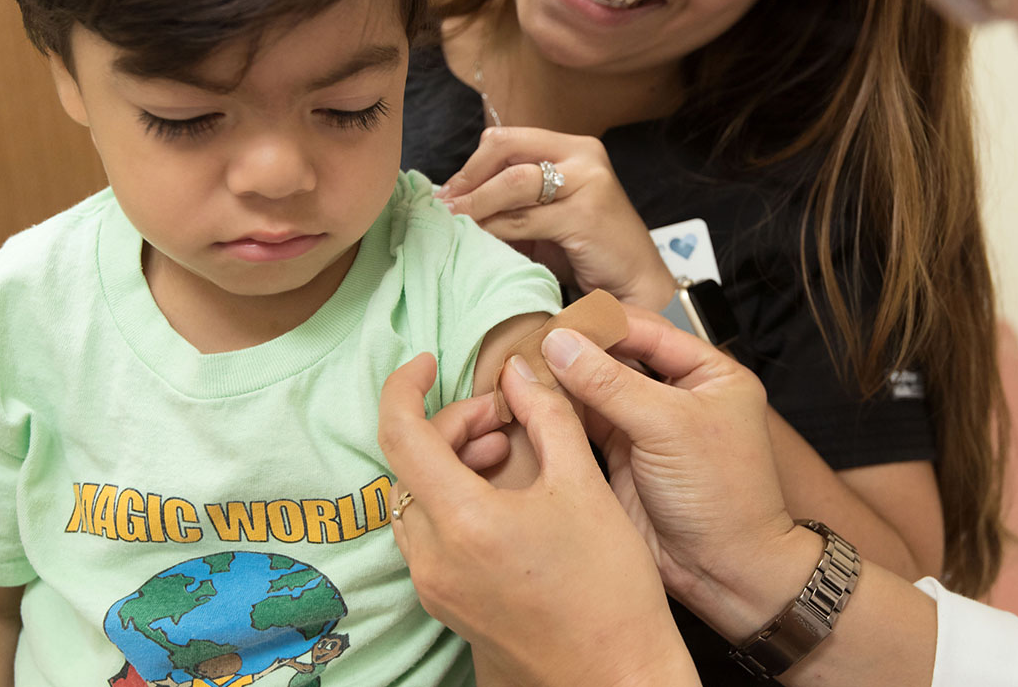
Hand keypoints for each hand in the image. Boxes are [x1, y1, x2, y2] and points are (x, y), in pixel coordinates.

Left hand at [378, 353, 693, 686]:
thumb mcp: (584, 485)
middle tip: (504, 418)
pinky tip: (500, 495)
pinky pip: (428, 533)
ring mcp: (434, 586)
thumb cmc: (610, 590)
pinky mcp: (445, 604)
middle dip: (452, 426)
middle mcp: (433, 558)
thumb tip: (519, 372)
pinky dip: (452, 499)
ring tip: (506, 451)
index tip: (425, 362)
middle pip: (410, 464)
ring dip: (451, 462)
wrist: (617, 678)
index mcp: (463, 522)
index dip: (404, 386)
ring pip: (416, 499)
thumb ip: (546, 416)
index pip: (400, 434)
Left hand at [435, 127, 674, 308]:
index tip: (448, 192)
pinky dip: (494, 228)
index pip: (508, 139)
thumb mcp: (547, 215)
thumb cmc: (587, 250)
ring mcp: (588, 182)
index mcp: (573, 147)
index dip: (472, 164)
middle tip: (444, 206)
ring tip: (453, 222)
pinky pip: (524, 219)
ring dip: (475, 205)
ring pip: (513, 183)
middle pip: (506, 151)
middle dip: (468, 179)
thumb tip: (455, 199)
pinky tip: (479, 239)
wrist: (635, 282)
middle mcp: (583, 155)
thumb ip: (513, 200)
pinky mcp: (586, 214)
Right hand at [540, 310, 819, 638]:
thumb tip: (561, 344)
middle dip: (576, 352)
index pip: (646, 330)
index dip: (601, 325)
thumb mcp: (668, 427)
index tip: (556, 323)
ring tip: (523, 370)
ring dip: (562, 381)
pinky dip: (559, 413)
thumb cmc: (725, 499)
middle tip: (531, 345)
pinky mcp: (622, 455)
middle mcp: (678, 393)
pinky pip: (584, 423)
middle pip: (617, 356)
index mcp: (709, 372)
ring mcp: (648, 425)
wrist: (725, 573)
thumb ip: (610, 383)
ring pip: (595, 389)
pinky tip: (531, 401)